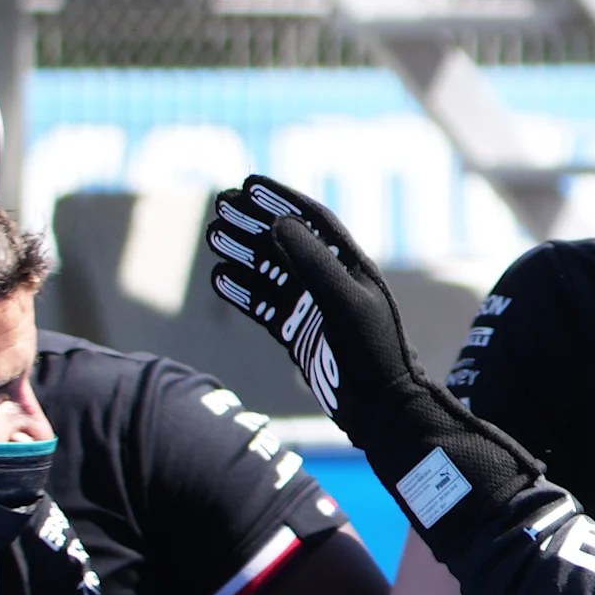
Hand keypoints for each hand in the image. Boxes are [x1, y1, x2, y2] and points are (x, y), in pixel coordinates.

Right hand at [206, 179, 543, 543]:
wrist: (383, 411)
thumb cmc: (374, 354)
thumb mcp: (344, 302)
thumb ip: (312, 262)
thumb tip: (279, 223)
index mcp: (350, 266)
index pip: (311, 220)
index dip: (279, 198)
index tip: (247, 183)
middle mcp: (331, 283)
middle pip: (285, 242)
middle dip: (252, 222)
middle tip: (220, 205)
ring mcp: (313, 310)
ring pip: (270, 273)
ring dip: (242, 254)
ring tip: (212, 236)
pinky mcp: (299, 336)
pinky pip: (265, 307)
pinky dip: (242, 293)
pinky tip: (219, 279)